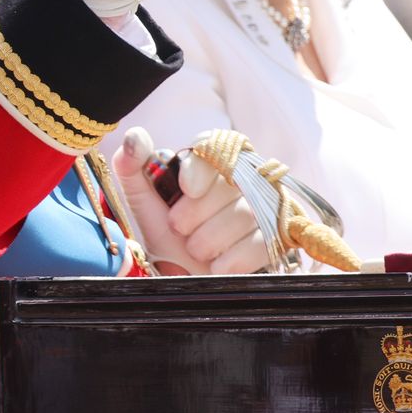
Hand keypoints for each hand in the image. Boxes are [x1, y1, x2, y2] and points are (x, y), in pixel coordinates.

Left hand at [112, 127, 268, 275]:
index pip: (218, 145)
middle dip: (199, 213)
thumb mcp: (144, 202)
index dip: (203, 167)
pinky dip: (234, 258)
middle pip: (232, 184)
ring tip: (196, 250)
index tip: (186, 189)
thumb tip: (135, 136)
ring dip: (212, 239)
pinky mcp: (279, 237)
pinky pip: (263, 242)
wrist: (188, 276)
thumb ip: (132, 166)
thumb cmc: (168, 235)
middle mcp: (244, 179)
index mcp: (213, 162)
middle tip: (179, 229)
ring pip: (247, 214)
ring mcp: (265, 207)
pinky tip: (217, 266)